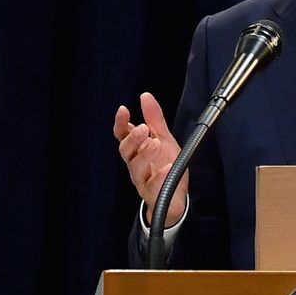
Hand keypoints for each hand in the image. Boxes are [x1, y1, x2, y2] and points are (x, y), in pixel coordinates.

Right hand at [113, 92, 187, 227]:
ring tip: (155, 144)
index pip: (122, 134)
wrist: (175, 197)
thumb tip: (145, 96)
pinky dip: (159, 175)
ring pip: (136, 167)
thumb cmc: (165, 165)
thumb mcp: (163, 138)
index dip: (121, 123)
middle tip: (142, 128)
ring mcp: (141, 179)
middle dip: (133, 138)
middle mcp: (135, 163)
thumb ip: (154, 119)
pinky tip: (166, 166)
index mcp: (136, 149)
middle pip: (125, 150)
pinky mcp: (151, 192)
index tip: (123, 110)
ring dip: (145, 154)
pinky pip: (151, 185)